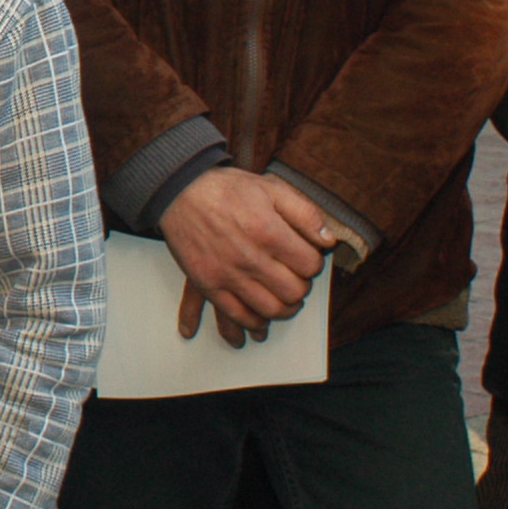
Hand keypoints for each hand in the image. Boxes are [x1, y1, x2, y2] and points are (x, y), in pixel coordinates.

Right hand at [160, 167, 340, 340]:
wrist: (178, 192)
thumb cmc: (227, 189)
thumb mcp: (271, 188)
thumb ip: (305, 212)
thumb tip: (329, 241)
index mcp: (269, 231)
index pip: (310, 265)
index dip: (313, 264)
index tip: (306, 259)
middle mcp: (250, 257)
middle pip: (294, 291)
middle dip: (301, 287)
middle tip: (295, 279)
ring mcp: (228, 274)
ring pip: (271, 309)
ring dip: (284, 308)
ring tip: (284, 299)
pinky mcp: (209, 284)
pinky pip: (239, 315)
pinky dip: (255, 320)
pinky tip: (260, 312)